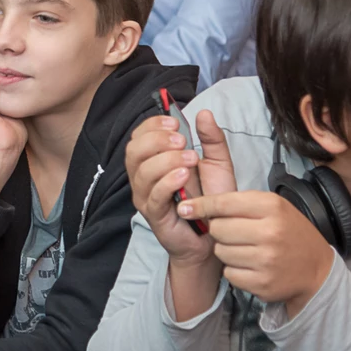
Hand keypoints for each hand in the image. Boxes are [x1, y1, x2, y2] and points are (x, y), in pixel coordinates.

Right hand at [125, 109, 238, 319]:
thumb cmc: (211, 200)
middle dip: (157, 140)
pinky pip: (153, 195)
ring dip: (166, 160)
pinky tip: (184, 176)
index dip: (152, 125)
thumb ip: (212, 139)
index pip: (138, 137)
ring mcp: (146, 197)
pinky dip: (167, 182)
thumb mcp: (217, 163)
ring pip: (142, 171)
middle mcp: (143, 178)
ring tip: (190, 160)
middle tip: (182, 141)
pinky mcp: (154, 215)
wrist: (216, 236)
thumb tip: (204, 114)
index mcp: (153, 161)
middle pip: (133, 151)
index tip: (175, 122)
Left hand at [179, 190, 335, 316]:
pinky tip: (252, 266)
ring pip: (220, 252)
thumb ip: (237, 203)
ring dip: (227, 251)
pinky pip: (229, 273)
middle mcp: (270, 233)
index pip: (223, 202)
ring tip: (248, 249)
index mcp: (272, 207)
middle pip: (217, 228)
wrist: (316, 268)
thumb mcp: (272, 207)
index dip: (201, 205)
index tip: (185, 207)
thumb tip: (190, 206)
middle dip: (220, 230)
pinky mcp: (262, 283)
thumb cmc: (288, 232)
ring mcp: (266, 260)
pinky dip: (235, 270)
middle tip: (237, 233)